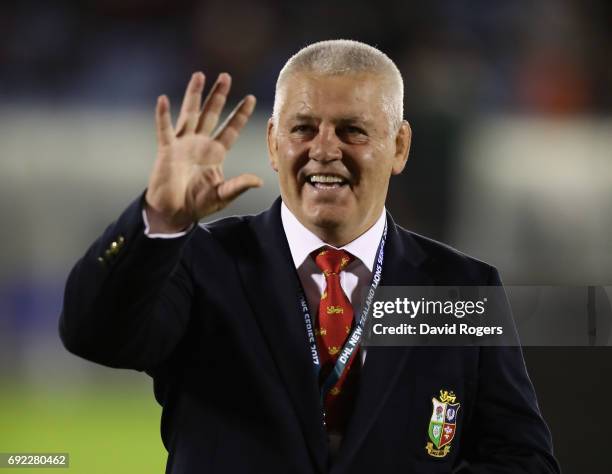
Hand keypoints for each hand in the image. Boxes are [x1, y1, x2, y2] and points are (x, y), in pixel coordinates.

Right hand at [145, 72, 261, 232]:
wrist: (173, 212)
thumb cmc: (197, 204)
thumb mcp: (222, 195)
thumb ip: (238, 186)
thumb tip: (259, 181)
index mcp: (215, 153)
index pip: (231, 129)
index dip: (240, 114)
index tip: (251, 98)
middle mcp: (200, 144)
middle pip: (211, 114)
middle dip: (218, 95)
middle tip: (226, 76)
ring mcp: (182, 144)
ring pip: (190, 114)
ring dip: (194, 95)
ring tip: (199, 75)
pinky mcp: (167, 150)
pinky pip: (165, 129)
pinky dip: (163, 115)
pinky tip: (164, 100)